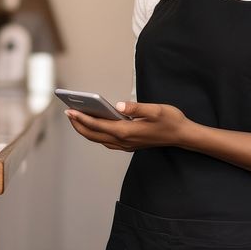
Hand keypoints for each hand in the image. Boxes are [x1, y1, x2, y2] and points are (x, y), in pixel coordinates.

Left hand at [64, 101, 188, 151]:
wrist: (182, 136)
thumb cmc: (170, 120)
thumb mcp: (156, 109)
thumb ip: (136, 107)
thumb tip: (118, 105)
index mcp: (127, 131)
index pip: (98, 126)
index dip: (82, 118)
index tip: (70, 110)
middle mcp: (124, 141)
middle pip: (94, 135)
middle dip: (79, 124)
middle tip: (68, 112)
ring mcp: (126, 145)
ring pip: (99, 139)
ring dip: (86, 130)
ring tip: (76, 117)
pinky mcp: (129, 145)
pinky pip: (106, 141)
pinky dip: (96, 134)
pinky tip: (94, 125)